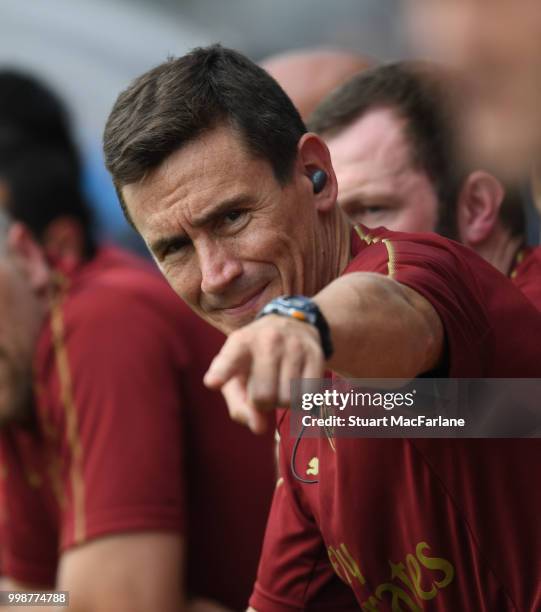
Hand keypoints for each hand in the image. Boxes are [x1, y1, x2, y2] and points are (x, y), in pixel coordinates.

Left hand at [204, 315, 324, 432]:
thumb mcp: (237, 374)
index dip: (221, 373)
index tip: (213, 382)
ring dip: (282, 401)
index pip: (229, 360)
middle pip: (263, 397)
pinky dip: (301, 400)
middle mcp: (267, 340)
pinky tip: (297, 385)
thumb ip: (239, 404)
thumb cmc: (256, 358)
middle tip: (265, 389)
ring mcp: (294, 346)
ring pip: (288, 400)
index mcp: (240, 343)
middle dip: (263, 403)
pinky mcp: (315, 354)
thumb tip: (258, 427)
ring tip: (280, 384)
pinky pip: (308, 396)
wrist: (293, 324)